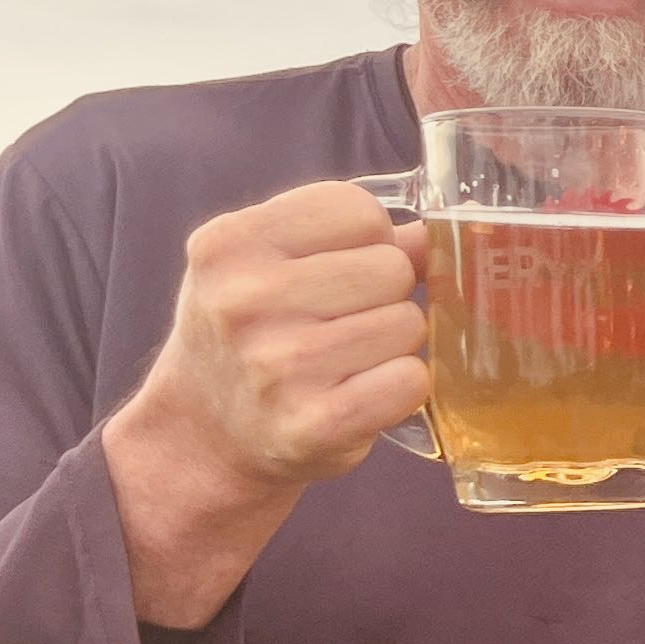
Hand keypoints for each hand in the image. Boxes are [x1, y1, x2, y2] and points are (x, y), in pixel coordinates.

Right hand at [101, 180, 431, 625]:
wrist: (204, 434)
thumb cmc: (251, 333)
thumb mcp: (266, 265)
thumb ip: (350, 236)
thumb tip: (440, 233)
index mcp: (228, 244)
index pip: (357, 209)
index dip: (366, 239)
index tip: (337, 268)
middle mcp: (243, 300)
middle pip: (390, 267)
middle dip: (384, 293)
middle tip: (341, 321)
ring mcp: (279, 364)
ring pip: (408, 322)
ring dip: (394, 342)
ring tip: (346, 357)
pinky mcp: (315, 423)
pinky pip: (411, 380)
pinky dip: (401, 387)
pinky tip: (361, 392)